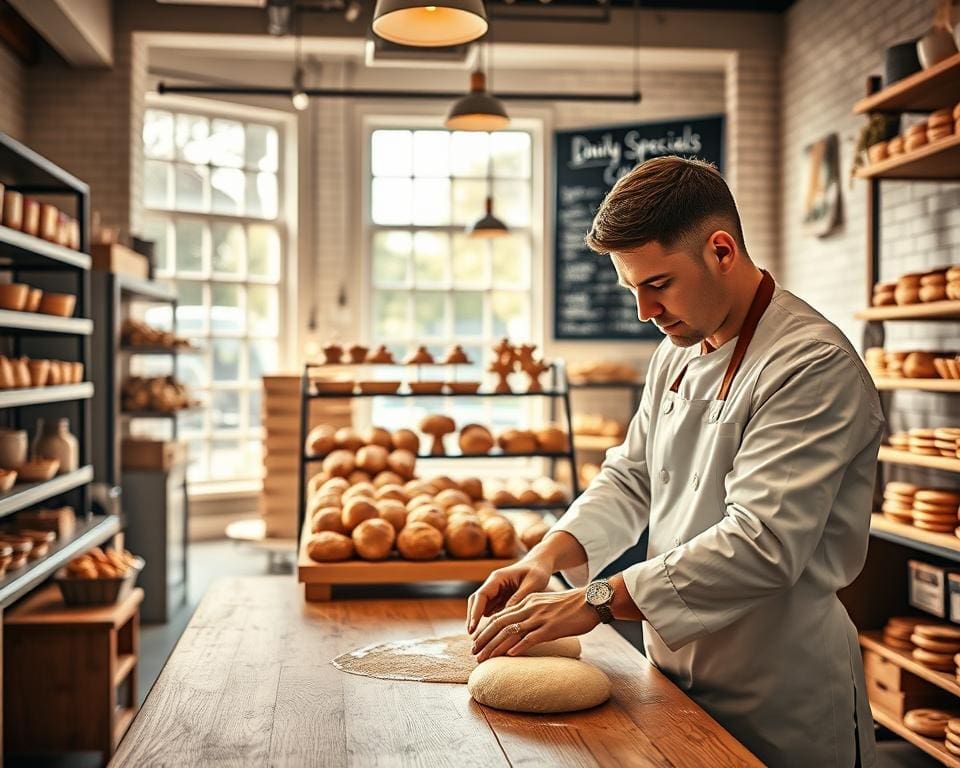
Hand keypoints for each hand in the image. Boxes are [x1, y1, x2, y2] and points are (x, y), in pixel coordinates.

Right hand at [465, 557, 552, 633]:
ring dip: (479, 622)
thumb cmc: (537, 572)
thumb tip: (506, 616)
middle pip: (476, 602)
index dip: (475, 613)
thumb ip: (519, 598)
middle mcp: (493, 585)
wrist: (540, 564)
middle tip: (474, 640)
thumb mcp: (532, 584)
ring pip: (481, 608)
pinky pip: (491, 611)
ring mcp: (495, 592)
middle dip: (473, 620)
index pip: (481, 596)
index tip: (473, 628)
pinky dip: (489, 623)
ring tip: (480, 642)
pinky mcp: (500, 598)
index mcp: (497, 578)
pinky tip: (491, 637)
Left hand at [470, 587, 598, 661]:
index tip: (477, 643)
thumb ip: (531, 613)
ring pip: (511, 632)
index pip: (500, 616)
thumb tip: (520, 629)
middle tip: (474, 653)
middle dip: (485, 639)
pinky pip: (532, 637)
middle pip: (500, 624)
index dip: (485, 630)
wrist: (591, 601)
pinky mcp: (552, 627)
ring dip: (496, 646)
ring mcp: (540, 617)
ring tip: (485, 658)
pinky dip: (519, 646)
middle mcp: (530, 608)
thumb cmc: (570, 606)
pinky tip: (510, 655)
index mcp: (527, 602)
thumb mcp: (545, 605)